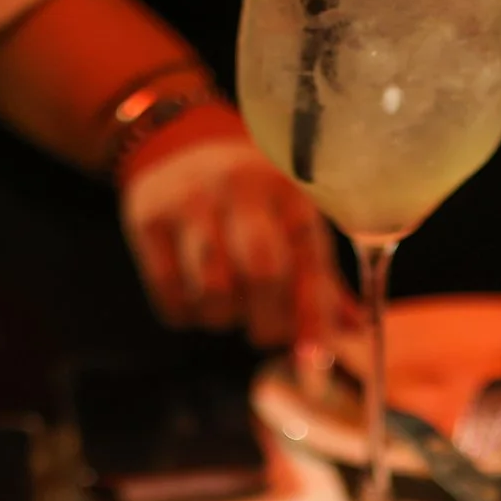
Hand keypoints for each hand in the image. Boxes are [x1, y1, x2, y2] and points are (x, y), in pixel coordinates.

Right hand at [119, 123, 351, 347]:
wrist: (178, 142)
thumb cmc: (250, 197)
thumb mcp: (289, 217)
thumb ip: (317, 276)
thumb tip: (352, 332)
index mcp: (287, 190)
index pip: (309, 262)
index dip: (314, 317)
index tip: (316, 357)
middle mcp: (240, 188)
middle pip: (262, 275)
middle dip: (269, 322)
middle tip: (265, 332)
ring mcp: (190, 202)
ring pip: (214, 292)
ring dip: (224, 318)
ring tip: (228, 306)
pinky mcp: (147, 219)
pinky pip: (170, 295)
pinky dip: (187, 314)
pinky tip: (195, 298)